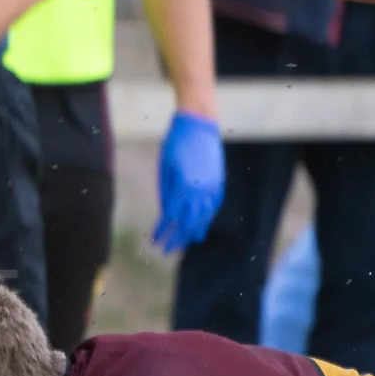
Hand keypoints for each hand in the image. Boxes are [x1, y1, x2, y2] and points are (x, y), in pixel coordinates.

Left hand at [153, 111, 224, 253]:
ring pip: (204, 215)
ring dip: (196, 230)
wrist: (199, 125)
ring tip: (190, 242)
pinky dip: (209, 216)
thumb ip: (167, 193)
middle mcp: (200, 189)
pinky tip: (204, 223)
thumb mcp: (165, 169)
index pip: (171, 217)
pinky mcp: (219, 181)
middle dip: (178, 238)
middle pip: (189, 221)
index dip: (163, 232)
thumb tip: (167, 214)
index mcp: (183, 187)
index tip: (155, 243)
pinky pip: (214, 204)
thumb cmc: (175, 145)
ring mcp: (212, 186)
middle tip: (168, 251)